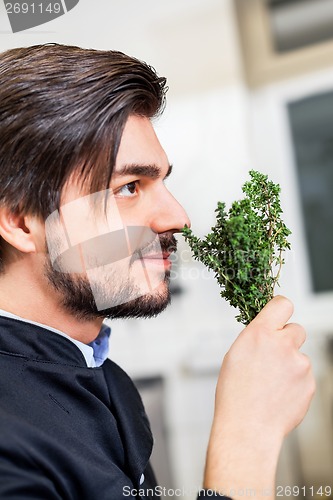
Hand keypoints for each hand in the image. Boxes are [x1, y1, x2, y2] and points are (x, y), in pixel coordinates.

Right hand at [203, 295, 314, 498]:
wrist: (248, 428)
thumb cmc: (235, 394)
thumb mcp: (235, 354)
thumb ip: (257, 337)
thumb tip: (269, 331)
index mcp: (260, 334)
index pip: (282, 304)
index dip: (280, 309)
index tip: (278, 317)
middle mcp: (283, 345)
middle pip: (296, 329)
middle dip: (287, 339)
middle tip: (273, 356)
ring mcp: (300, 365)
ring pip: (299, 356)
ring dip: (289, 364)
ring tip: (270, 384)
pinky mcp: (309, 383)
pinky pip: (304, 376)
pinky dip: (294, 383)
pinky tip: (278, 394)